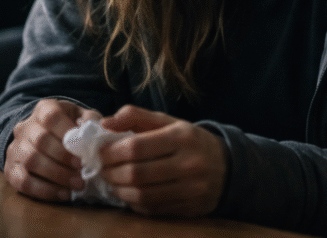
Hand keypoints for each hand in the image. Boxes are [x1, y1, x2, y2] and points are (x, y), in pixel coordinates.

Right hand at [4, 99, 100, 201]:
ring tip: (77, 185)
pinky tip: (63, 194)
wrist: (45, 138)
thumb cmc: (68, 128)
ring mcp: (15, 148)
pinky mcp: (10, 169)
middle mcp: (25, 126)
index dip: (67, 133)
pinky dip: (44, 191)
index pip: (51, 116)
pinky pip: (22, 182)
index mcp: (44, 109)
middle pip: (40, 140)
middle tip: (83, 174)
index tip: (82, 151)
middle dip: (64, 159)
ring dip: (56, 176)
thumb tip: (97, 129)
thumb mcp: (81, 117)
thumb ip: (91, 120)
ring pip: (31, 161)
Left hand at [99, 104, 226, 216]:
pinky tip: (129, 194)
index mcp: (181, 137)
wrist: (228, 166)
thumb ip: (135, 116)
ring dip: (119, 190)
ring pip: (143, 195)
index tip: (99, 151)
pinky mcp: (189, 208)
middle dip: (111, 172)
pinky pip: (153, 209)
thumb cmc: (189, 140)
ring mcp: (191, 189)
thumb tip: (104, 123)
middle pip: (136, 174)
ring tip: (112, 182)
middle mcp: (188, 164)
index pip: (136, 147)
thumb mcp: (168, 121)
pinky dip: (134, 203)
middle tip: (102, 169)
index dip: (111, 151)